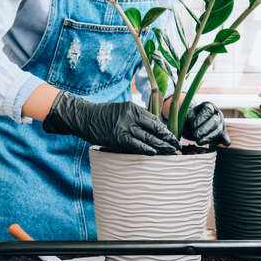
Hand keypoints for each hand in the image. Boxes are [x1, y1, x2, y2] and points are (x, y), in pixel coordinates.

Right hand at [43, 91, 180, 154]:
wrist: (83, 116)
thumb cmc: (102, 116)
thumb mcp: (121, 110)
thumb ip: (135, 118)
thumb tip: (151, 129)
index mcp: (133, 108)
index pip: (154, 119)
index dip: (165, 129)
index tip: (173, 136)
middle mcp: (131, 115)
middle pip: (154, 128)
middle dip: (167, 138)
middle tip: (177, 146)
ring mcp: (124, 126)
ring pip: (148, 137)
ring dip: (161, 145)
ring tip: (171, 151)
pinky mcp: (117, 137)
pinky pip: (136, 144)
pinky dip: (147, 148)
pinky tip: (155, 152)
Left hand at [182, 102, 230, 145]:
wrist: (192, 125)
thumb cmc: (188, 120)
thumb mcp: (186, 117)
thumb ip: (189, 120)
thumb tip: (193, 127)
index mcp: (208, 106)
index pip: (208, 110)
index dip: (200, 119)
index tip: (193, 126)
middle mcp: (217, 114)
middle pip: (215, 122)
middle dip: (204, 130)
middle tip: (195, 136)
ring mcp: (222, 124)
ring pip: (219, 131)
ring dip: (209, 138)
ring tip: (199, 142)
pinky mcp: (223, 134)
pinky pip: (226, 140)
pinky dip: (221, 142)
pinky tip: (212, 144)